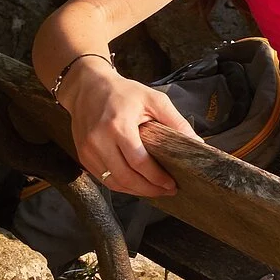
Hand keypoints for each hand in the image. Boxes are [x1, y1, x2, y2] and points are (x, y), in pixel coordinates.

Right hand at [63, 62, 191, 197]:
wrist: (88, 87)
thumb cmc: (124, 92)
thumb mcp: (155, 100)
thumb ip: (176, 122)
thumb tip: (197, 143)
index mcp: (118, 126)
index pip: (139, 162)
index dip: (156, 177)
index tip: (172, 184)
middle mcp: (99, 141)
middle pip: (125, 177)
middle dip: (148, 189)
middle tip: (167, 191)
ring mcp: (87, 150)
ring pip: (112, 182)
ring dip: (134, 191)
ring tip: (154, 190)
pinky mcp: (82, 154)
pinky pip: (102, 177)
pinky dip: (120, 184)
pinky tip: (136, 184)